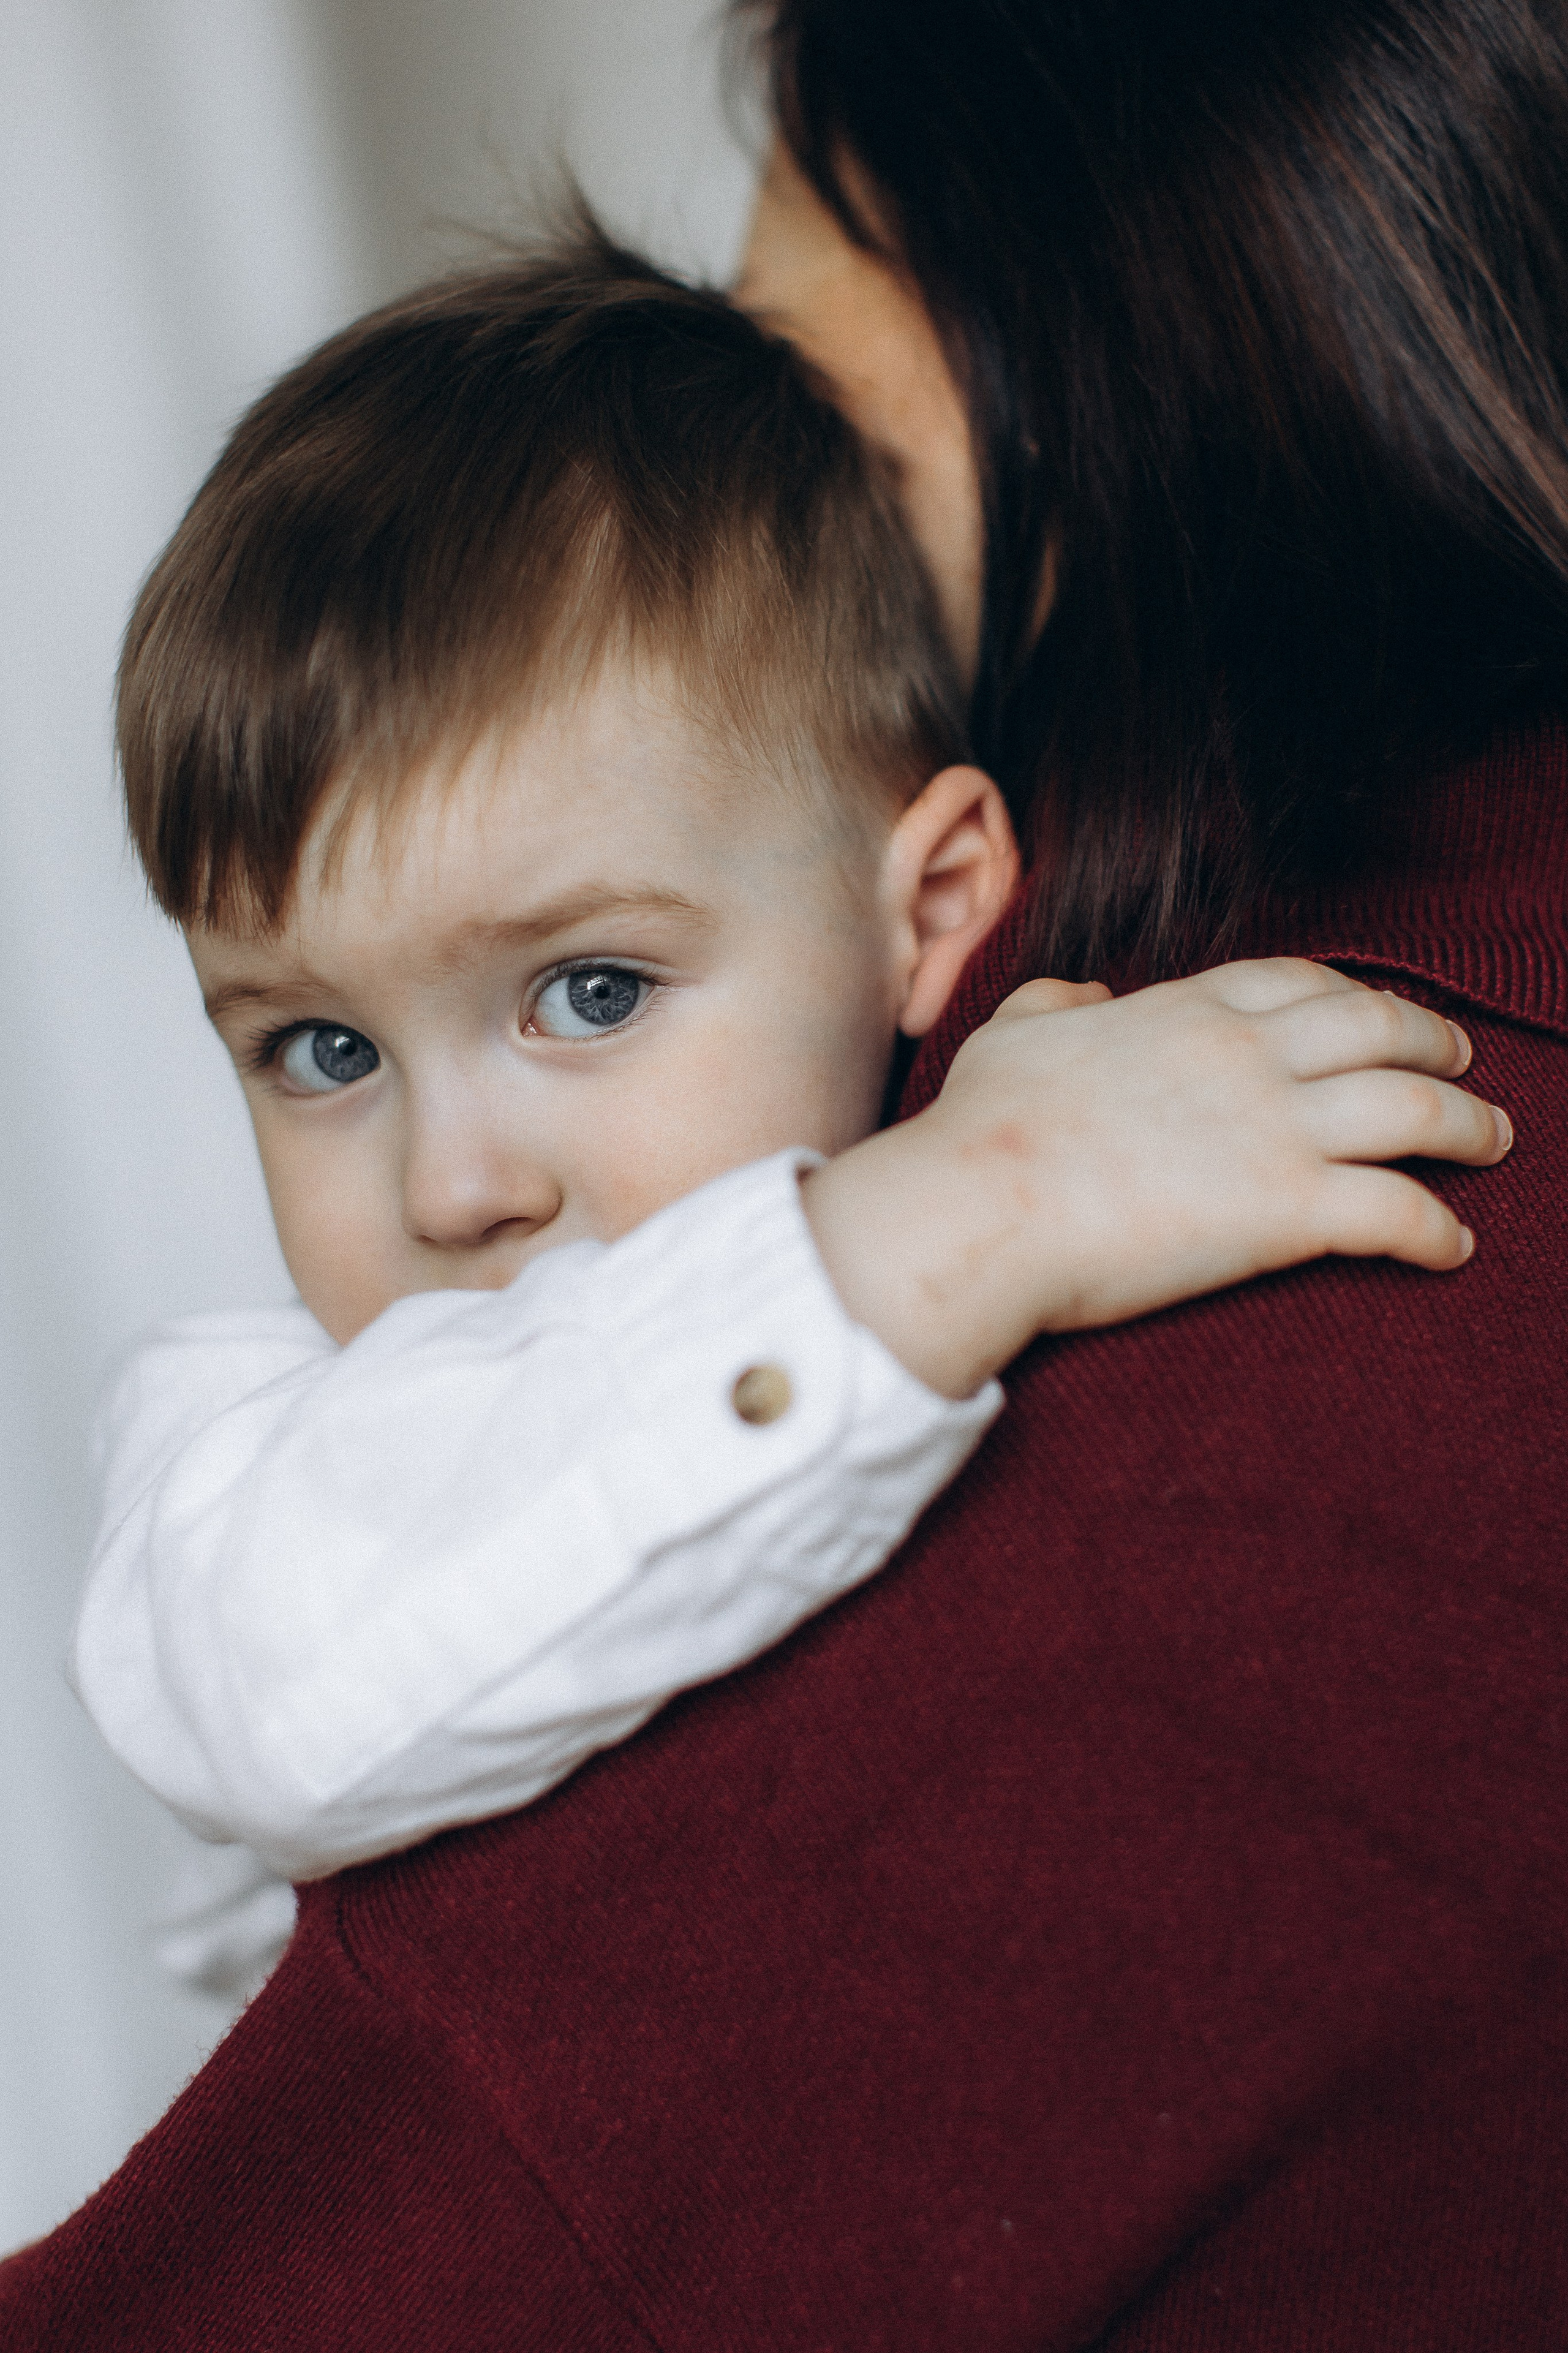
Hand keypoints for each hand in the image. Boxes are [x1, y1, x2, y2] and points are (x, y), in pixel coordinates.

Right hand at [803, 960, 1511, 1396]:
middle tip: (1464, 1062)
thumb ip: (1052, 1002)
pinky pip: (1399, 1212)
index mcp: (1185, 1010)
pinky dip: (1440, 1229)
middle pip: (1381, 1028)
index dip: (1353, 993)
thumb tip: (1085, 994)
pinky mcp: (1289, 1209)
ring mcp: (1275, 1128)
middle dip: (1436, 1041)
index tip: (1377, 1011)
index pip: (1298, 982)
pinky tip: (1456, 1248)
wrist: (981, 1206)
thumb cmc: (980, 1129)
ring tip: (1494, 1140)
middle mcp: (1247, 1056)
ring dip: (1468, 1124)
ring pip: (1416, 1108)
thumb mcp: (1008, 1034)